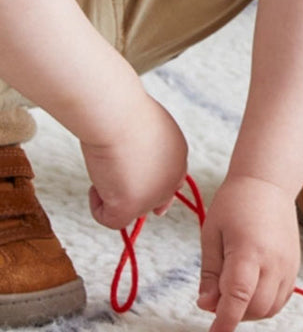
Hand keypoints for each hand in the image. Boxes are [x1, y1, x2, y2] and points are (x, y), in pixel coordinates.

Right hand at [80, 96, 187, 229]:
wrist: (118, 115)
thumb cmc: (126, 111)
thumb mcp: (145, 125)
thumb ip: (145, 145)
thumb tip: (129, 164)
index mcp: (178, 156)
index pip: (171, 181)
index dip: (152, 186)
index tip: (134, 185)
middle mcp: (172, 180)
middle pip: (152, 200)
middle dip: (132, 191)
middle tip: (114, 169)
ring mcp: (153, 196)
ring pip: (129, 210)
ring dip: (113, 192)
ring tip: (105, 166)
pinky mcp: (130, 207)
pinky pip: (110, 220)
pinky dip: (97, 206)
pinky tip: (95, 185)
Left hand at [197, 174, 299, 331]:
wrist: (268, 183)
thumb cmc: (235, 204)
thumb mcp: (212, 234)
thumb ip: (211, 273)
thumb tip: (206, 305)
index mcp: (249, 250)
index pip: (239, 297)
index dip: (225, 322)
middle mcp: (274, 261)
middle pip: (256, 308)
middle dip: (233, 315)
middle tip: (214, 299)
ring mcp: (288, 265)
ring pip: (270, 308)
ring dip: (249, 312)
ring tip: (231, 294)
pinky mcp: (294, 266)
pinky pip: (281, 299)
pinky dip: (264, 304)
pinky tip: (249, 291)